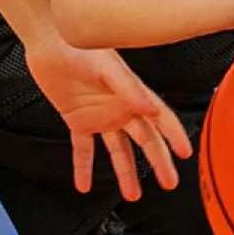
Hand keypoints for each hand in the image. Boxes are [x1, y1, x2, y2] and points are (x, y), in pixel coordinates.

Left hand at [24, 36, 192, 198]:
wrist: (48, 40)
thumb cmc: (79, 45)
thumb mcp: (106, 67)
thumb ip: (129, 89)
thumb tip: (151, 110)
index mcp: (132, 94)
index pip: (160, 118)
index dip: (174, 136)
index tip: (186, 153)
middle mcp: (120, 107)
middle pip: (144, 140)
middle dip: (158, 162)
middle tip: (169, 182)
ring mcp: (99, 115)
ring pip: (118, 150)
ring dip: (125, 172)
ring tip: (133, 194)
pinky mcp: (77, 119)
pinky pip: (83, 149)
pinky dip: (84, 167)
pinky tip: (85, 184)